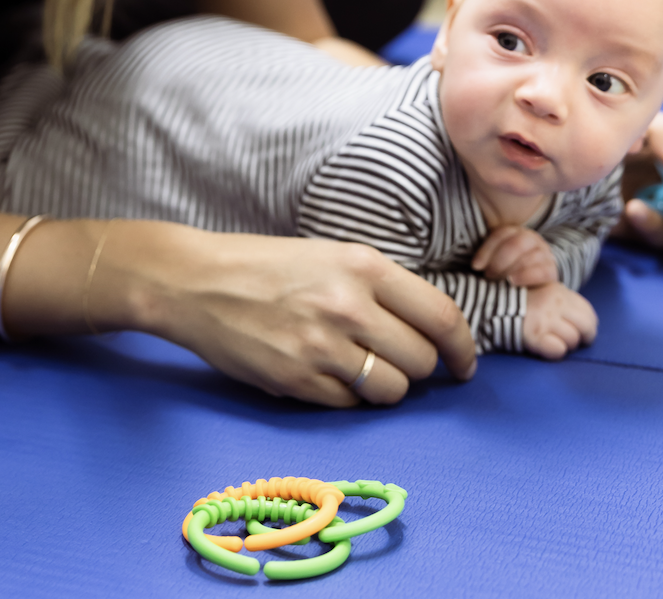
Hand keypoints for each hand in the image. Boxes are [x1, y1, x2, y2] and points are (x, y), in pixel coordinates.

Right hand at [95, 225, 476, 407]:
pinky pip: (350, 406)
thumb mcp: (333, 256)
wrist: (198, 282)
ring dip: (384, 387)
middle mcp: (349, 306)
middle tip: (394, 358)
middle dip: (416, 367)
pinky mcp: (297, 381)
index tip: (463, 364)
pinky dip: (347, 398)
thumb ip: (381, 289)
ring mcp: (322, 347)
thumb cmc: (269, 266)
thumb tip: (430, 333)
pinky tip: (325, 374)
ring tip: (358, 367)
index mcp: (364, 266)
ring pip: (391, 390)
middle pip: (420, 360)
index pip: (441, 317)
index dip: (462, 348)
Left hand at [471, 226, 558, 285]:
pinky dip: (526, 275)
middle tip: (488, 276)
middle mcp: (531, 239)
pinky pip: (541, 270)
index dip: (486, 250)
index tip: (475, 266)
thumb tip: (474, 265)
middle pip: (515, 244)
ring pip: (528, 256)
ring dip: (511, 269)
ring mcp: (543, 253)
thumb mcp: (495, 261)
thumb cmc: (506, 272)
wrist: (533, 285)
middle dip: (499, 261)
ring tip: (499, 281)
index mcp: (515, 232)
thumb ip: (487, 257)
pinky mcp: (551, 269)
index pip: (501, 234)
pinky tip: (513, 281)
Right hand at [522, 283, 597, 359]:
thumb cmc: (522, 301)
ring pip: (572, 340)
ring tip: (551, 339)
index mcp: (560, 292)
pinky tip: (545, 346)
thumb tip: (588, 323)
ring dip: (564, 344)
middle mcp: (555, 304)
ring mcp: (545, 319)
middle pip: (586, 327)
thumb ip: (566, 303)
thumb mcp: (546, 292)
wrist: (492, 305)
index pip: (589, 313)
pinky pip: (557, 350)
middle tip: (573, 341)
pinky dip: (554, 351)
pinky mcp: (535, 336)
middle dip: (583, 338)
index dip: (589, 326)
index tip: (582, 332)